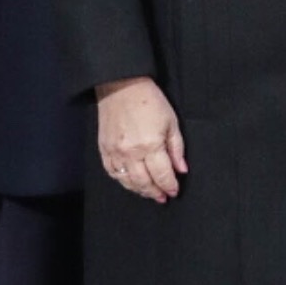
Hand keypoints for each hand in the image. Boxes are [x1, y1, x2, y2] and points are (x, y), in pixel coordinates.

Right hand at [95, 77, 185, 201]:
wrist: (121, 87)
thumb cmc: (150, 101)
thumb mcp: (171, 121)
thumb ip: (176, 148)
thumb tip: (181, 169)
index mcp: (150, 145)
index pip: (162, 174)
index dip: (169, 186)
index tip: (174, 192)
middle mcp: (131, 153)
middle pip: (144, 182)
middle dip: (155, 192)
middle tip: (162, 198)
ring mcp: (115, 153)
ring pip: (127, 181)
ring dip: (139, 190)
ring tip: (149, 193)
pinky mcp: (104, 150)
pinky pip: (112, 173)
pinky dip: (122, 181)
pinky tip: (130, 183)